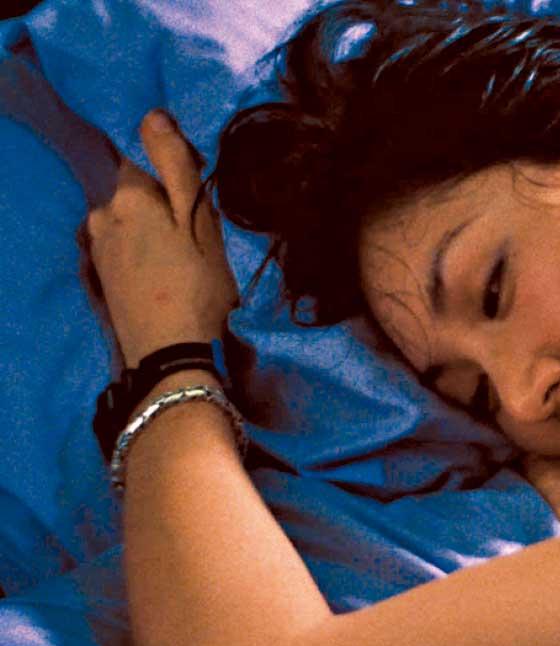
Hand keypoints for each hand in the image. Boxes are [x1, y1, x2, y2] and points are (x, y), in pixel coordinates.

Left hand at [84, 110, 237, 366]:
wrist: (171, 354)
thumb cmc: (197, 286)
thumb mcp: (199, 221)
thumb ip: (176, 165)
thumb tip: (152, 114)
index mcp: (127, 195)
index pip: (146, 158)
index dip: (174, 172)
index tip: (197, 199)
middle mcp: (100, 215)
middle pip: (135, 191)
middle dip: (161, 203)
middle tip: (196, 235)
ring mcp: (95, 247)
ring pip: (129, 220)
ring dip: (152, 229)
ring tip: (182, 259)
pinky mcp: (99, 275)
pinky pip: (123, 246)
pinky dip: (141, 252)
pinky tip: (163, 275)